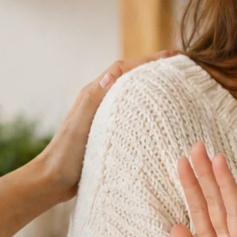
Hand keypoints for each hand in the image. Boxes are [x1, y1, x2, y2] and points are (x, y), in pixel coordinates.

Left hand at [34, 50, 177, 200]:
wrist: (53, 181)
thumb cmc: (65, 152)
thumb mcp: (80, 122)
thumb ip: (95, 97)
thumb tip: (114, 73)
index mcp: (94, 94)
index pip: (125, 68)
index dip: (149, 60)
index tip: (173, 56)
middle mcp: (101, 102)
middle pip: (132, 79)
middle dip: (156, 70)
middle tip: (183, 69)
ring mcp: (105, 119)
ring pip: (134, 98)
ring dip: (154, 90)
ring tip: (179, 89)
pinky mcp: (109, 136)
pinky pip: (133, 118)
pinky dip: (148, 113)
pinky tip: (162, 120)